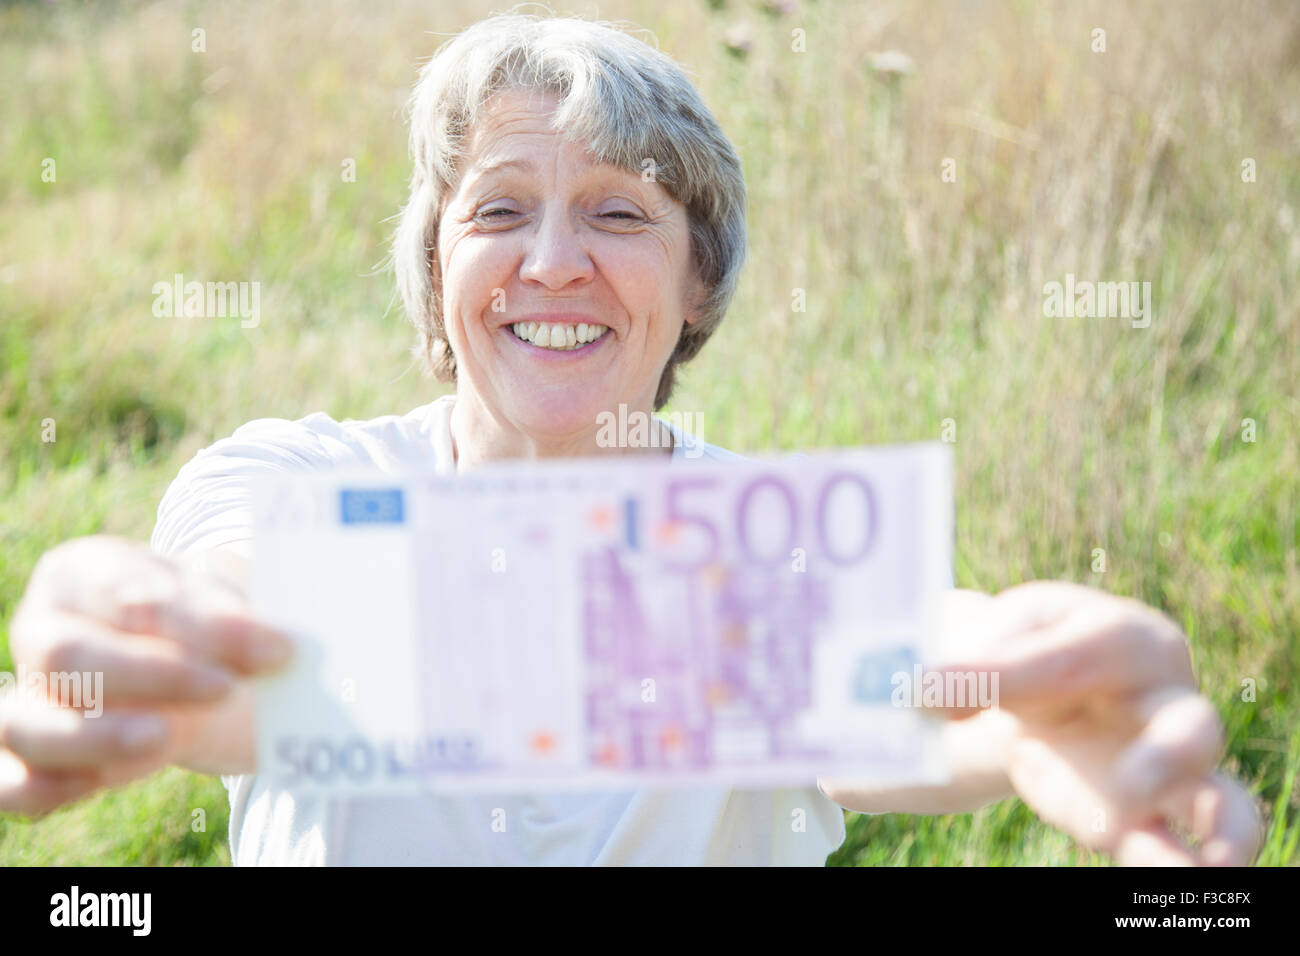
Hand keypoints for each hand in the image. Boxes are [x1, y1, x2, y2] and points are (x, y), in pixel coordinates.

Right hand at [0, 535, 291, 816]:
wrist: (194, 665)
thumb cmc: (205, 622)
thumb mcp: (226, 605)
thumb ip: (239, 622)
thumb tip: (276, 647)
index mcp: (84, 570)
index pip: (129, 591)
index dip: (198, 621)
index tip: (271, 645)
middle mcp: (42, 628)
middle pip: (68, 654)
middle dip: (153, 676)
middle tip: (226, 689)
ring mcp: (26, 693)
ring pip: (27, 722)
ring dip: (98, 736)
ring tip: (167, 737)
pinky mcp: (25, 756)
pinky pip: (9, 782)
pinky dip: (44, 787)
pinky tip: (99, 784)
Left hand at [936, 582, 1260, 865]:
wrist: (1015, 689)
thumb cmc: (1012, 648)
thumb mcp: (986, 637)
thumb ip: (968, 661)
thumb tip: (926, 692)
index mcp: (1119, 637)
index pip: (1071, 658)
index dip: (1003, 675)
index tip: (930, 692)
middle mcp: (1161, 701)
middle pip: (1190, 729)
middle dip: (1165, 762)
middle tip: (1126, 792)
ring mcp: (1163, 768)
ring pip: (1215, 800)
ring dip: (1207, 833)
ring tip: (1177, 861)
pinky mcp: (1143, 817)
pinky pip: (1172, 844)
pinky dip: (1171, 864)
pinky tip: (1172, 876)